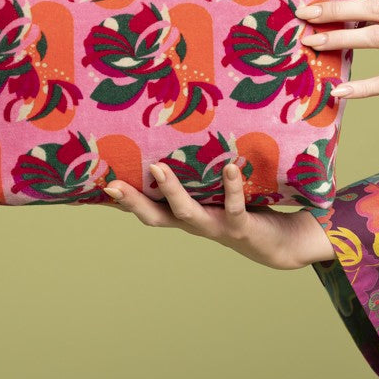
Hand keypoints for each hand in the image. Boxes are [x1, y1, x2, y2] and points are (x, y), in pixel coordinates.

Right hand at [102, 162, 335, 268]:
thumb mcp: (215, 192)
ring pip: (186, 212)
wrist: (279, 244)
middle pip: (155, 216)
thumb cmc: (241, 209)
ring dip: (171, 191)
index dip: (122, 200)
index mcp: (184, 214)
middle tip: (111, 183)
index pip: (146, 208)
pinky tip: (231, 167)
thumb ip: (198, 173)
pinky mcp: (240, 227)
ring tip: (158, 167)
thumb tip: (181, 135)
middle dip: (132, 201)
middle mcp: (194, 223)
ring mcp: (215, 226)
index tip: (98, 184)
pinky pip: (233, 207)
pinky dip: (231, 187)